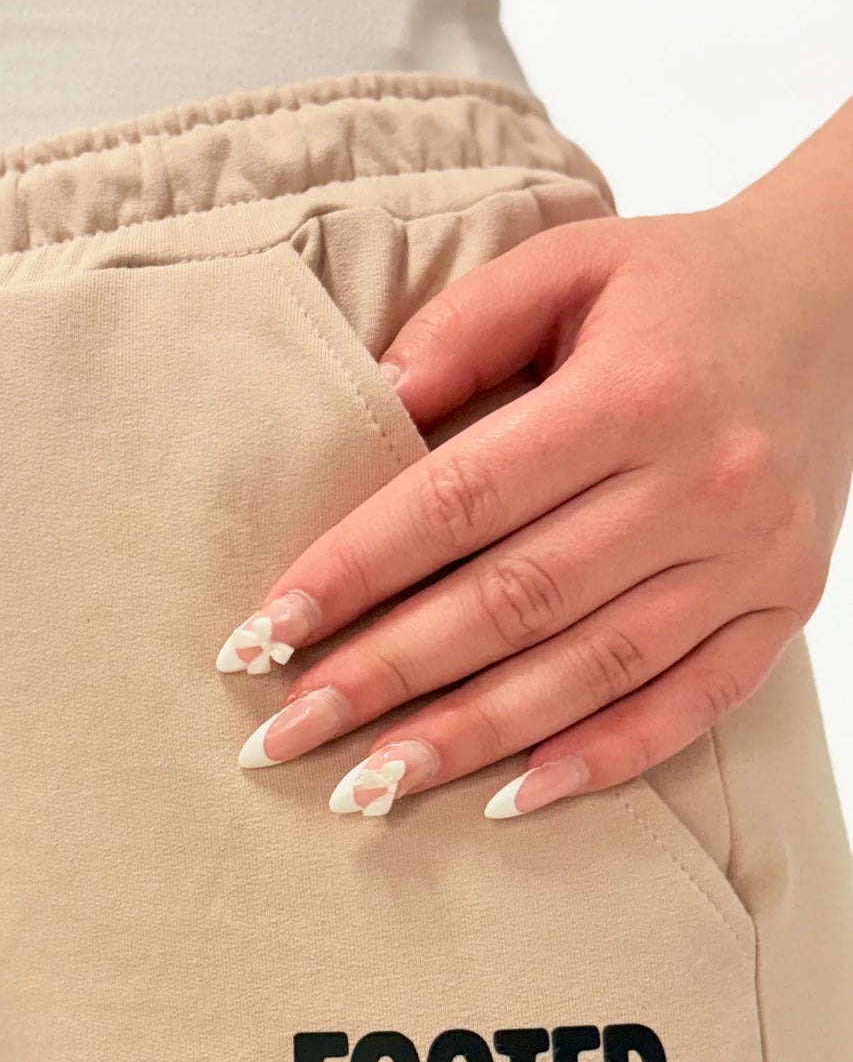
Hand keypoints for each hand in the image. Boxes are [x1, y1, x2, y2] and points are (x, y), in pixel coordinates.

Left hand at [219, 184, 852, 817]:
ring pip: (589, 671)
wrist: (846, 295)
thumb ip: (469, 324)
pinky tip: (510, 799)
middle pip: (514, 602)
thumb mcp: (573, 262)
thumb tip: (374, 403)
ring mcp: (750, 557)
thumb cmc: (681, 285)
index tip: (266, 633)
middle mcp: (700, 483)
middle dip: (386, 677)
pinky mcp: (785, 606)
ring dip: (470, 738)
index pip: (463, 498)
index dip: (356, 571)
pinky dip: (603, 760)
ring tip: (367, 788)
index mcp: (635, 392)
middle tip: (285, 737)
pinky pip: (692, 705)